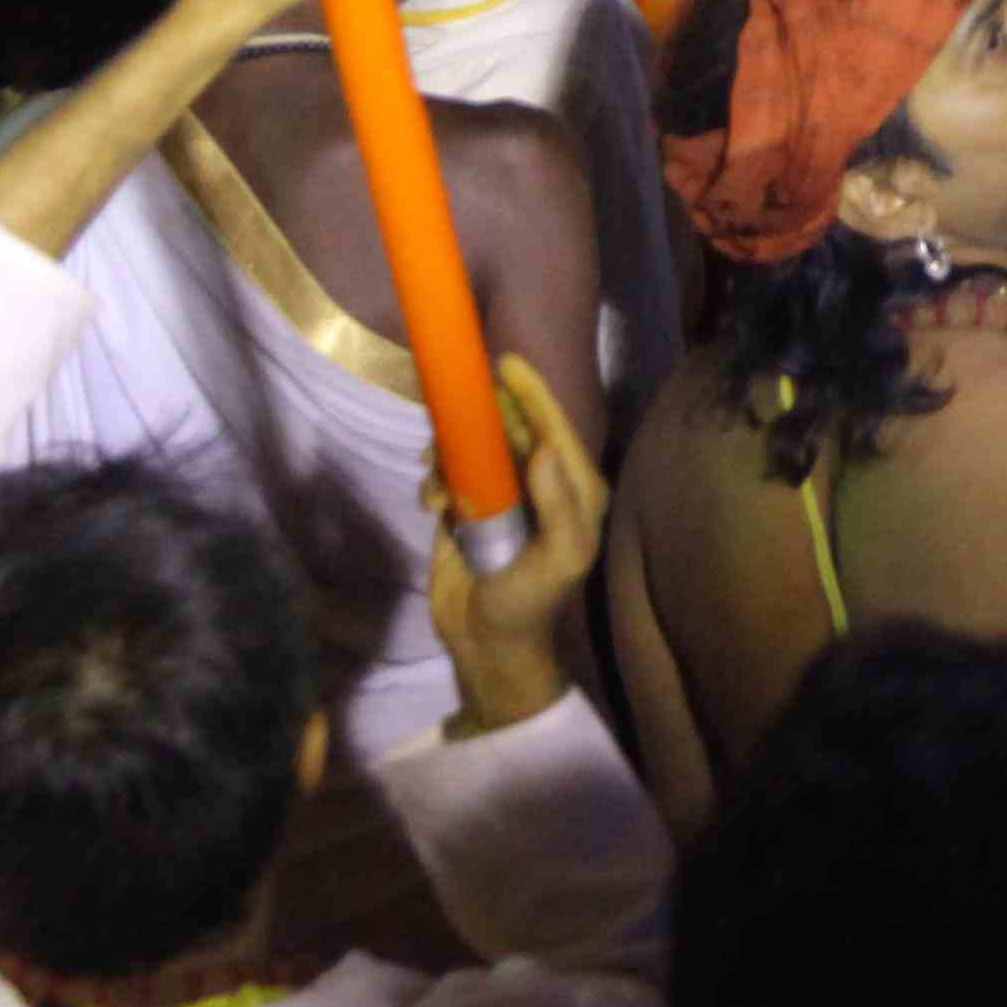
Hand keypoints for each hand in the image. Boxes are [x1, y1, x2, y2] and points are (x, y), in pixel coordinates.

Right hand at [424, 353, 611, 734]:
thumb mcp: (559, 559)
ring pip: (474, 448)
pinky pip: (448, 476)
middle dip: (484, 413)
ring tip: (438, 473)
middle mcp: (542, 486)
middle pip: (512, 428)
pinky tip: (431, 505)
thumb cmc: (531, 603)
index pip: (554, 427)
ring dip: (451, 451)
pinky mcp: (468, 512)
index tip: (504, 362)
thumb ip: (559, 503)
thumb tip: (548, 445)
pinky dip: (435, 482)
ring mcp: (503, 497)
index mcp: (575, 489)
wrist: (485, 644)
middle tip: (455, 400)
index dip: (531, 392)